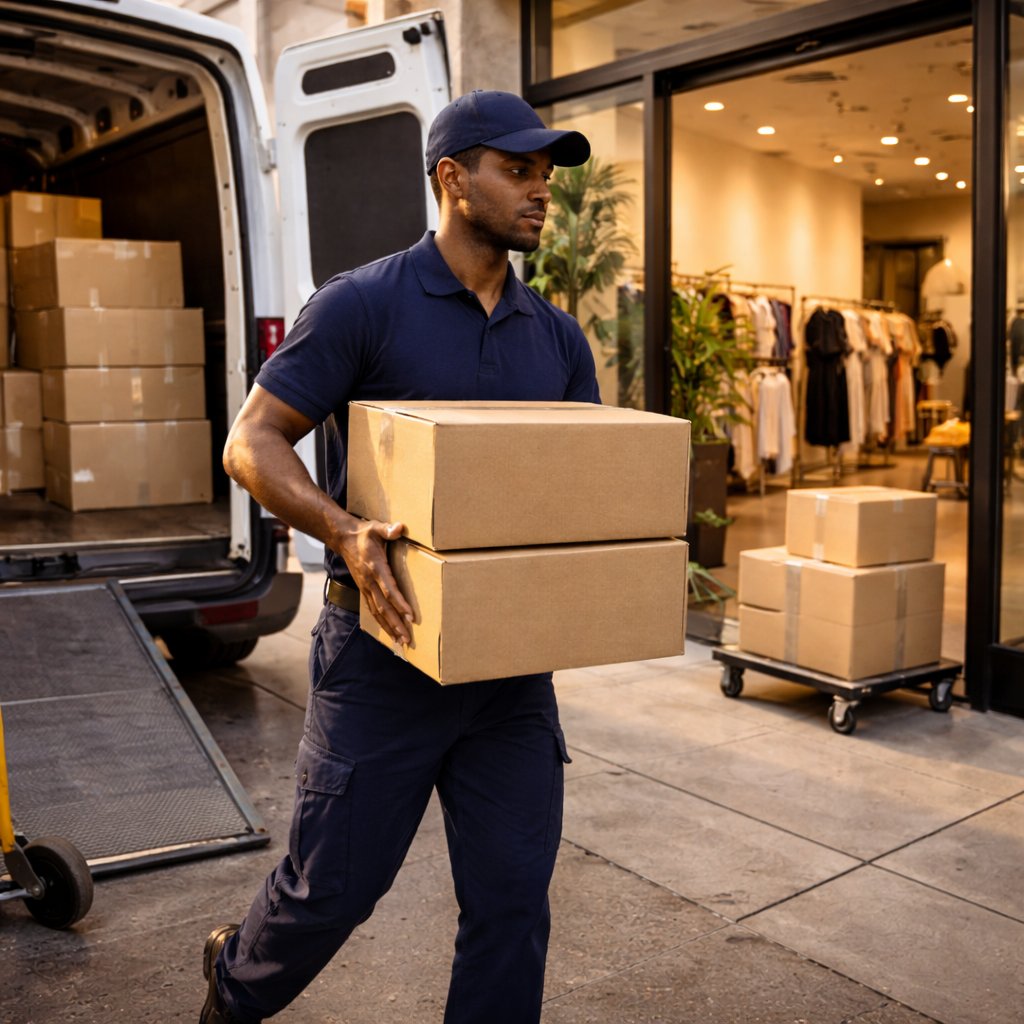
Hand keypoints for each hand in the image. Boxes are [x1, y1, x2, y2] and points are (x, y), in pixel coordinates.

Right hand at [336, 518, 413, 644]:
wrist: (343, 539)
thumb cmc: (364, 533)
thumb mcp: (376, 527)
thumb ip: (388, 530)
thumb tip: (399, 527)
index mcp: (375, 568)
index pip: (389, 589)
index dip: (399, 603)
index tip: (410, 615)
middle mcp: (369, 582)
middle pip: (384, 607)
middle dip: (396, 623)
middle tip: (407, 638)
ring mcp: (365, 588)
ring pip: (378, 612)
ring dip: (389, 627)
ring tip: (401, 641)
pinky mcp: (364, 590)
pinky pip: (373, 609)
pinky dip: (382, 622)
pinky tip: (390, 632)